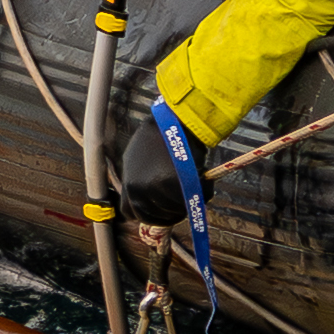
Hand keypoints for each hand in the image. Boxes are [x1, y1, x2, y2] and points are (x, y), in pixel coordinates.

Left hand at [112, 84, 210, 226]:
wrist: (178, 117)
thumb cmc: (164, 131)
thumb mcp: (142, 155)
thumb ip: (144, 177)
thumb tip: (157, 196)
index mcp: (128, 178)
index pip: (129, 211)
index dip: (146, 214)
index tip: (160, 211)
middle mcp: (136, 186)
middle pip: (151, 216)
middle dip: (168, 214)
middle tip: (183, 206)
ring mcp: (152, 188)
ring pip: (171, 212)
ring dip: (184, 205)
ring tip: (195, 189)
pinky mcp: (170, 186)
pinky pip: (189, 201)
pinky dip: (201, 195)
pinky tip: (206, 185)